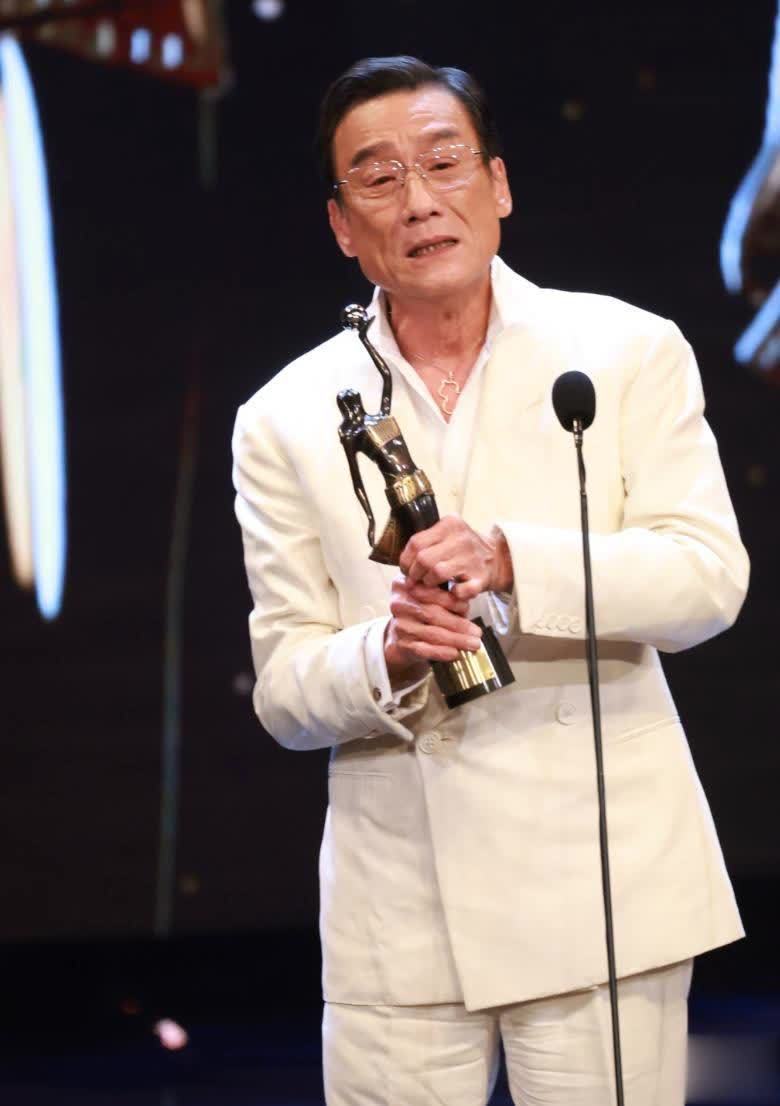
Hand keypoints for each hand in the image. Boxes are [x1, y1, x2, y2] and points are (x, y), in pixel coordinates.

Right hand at [384, 576, 482, 682]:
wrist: (403, 636)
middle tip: (477, 632)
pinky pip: (423, 649)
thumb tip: (466, 606)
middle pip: (432, 614)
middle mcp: (399, 604)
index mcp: (406, 585)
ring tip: (473, 644)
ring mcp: (399, 625)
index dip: (450, 600)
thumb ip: (446, 596)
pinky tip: (454, 653)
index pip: (429, 592)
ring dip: (456, 640)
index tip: (467, 607)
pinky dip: (441, 652)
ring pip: (431, 633)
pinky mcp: (402, 644)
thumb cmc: (423, 612)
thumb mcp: (432, 597)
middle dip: (458, 624)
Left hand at [398, 516, 512, 600]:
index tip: (407, 569)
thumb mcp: (447, 535)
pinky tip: (453, 591)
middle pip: (424, 559)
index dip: (406, 560)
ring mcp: (472, 559)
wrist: (498, 557)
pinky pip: (460, 591)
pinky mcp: (481, 578)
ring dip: (429, 583)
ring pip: (437, 573)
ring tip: (431, 584)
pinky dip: (454, 594)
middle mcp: (461, 539)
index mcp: (450, 524)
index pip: (416, 542)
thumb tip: (404, 566)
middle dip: (415, 574)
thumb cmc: (463, 549)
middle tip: (416, 580)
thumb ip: (426, 543)